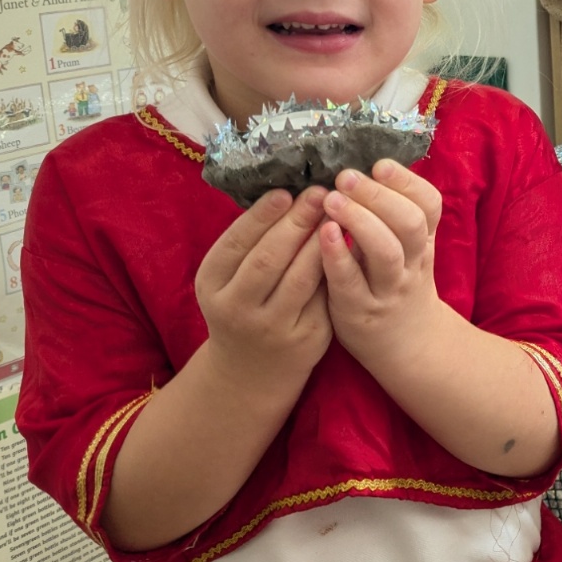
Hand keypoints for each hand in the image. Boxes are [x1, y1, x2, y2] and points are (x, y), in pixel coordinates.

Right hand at [195, 186, 330, 382]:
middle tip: (320, 193)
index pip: (236, 243)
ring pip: (301, 278)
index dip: (261, 216)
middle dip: (297, 222)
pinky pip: (324, 295)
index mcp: (212, 284)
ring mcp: (272, 326)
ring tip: (337, 213)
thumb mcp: (230, 278)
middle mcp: (237, 308)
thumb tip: (288, 190)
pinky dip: (336, 266)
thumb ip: (252, 242)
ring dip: (321, 241)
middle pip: (269, 259)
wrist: (253, 371)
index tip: (286, 191)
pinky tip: (349, 243)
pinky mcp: (307, 337)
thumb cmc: (245, 305)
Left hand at [319, 159, 443, 365]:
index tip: (379, 164)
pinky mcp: (360, 311)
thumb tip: (367, 166)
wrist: (408, 346)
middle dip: (378, 195)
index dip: (407, 182)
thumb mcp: (410, 249)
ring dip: (359, 220)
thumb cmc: (397, 285)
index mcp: (424, 242)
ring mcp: (387, 289)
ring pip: (386, 252)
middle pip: (409, 223)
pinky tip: (322, 234)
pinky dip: (338, 256)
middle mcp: (412, 263)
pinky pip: (351, 282)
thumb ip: (395, 213)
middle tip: (345, 176)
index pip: (429, 205)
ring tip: (331, 200)